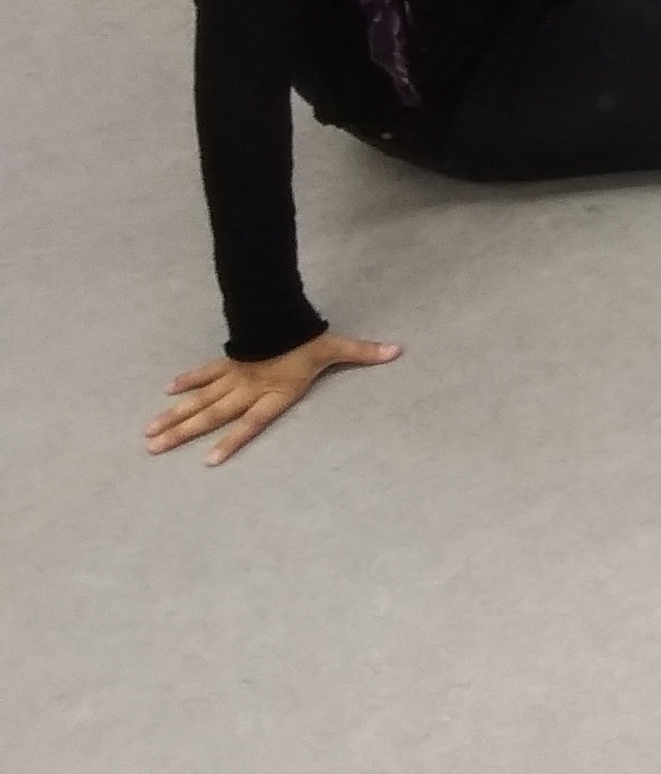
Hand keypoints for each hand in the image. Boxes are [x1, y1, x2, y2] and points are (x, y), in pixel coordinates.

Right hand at [146, 331, 398, 463]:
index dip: (230, 442)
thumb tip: (398, 352)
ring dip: (175, 414)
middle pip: (211, 414)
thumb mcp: (337, 349)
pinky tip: (166, 392)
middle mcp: (247, 389)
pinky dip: (187, 381)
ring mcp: (233, 376)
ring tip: (149, 432)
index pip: (249, 423)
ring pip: (199, 399)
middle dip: (183, 432)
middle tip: (154, 448)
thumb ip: (364, 354)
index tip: (207, 461)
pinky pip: (203, 374)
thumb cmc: (309, 337)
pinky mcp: (227, 362)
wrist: (282, 312)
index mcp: (272, 393)